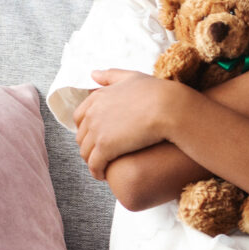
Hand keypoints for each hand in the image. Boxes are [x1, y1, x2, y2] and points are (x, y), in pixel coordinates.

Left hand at [72, 69, 186, 179]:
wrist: (169, 107)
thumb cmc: (156, 91)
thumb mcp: (132, 77)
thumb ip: (111, 76)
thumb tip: (92, 74)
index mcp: (97, 98)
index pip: (79, 117)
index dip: (86, 129)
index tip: (96, 136)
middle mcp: (92, 114)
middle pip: (81, 136)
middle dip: (88, 146)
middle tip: (100, 154)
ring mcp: (97, 131)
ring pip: (86, 152)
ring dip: (92, 161)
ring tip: (102, 167)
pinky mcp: (106, 148)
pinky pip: (95, 165)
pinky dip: (96, 172)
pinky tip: (103, 175)